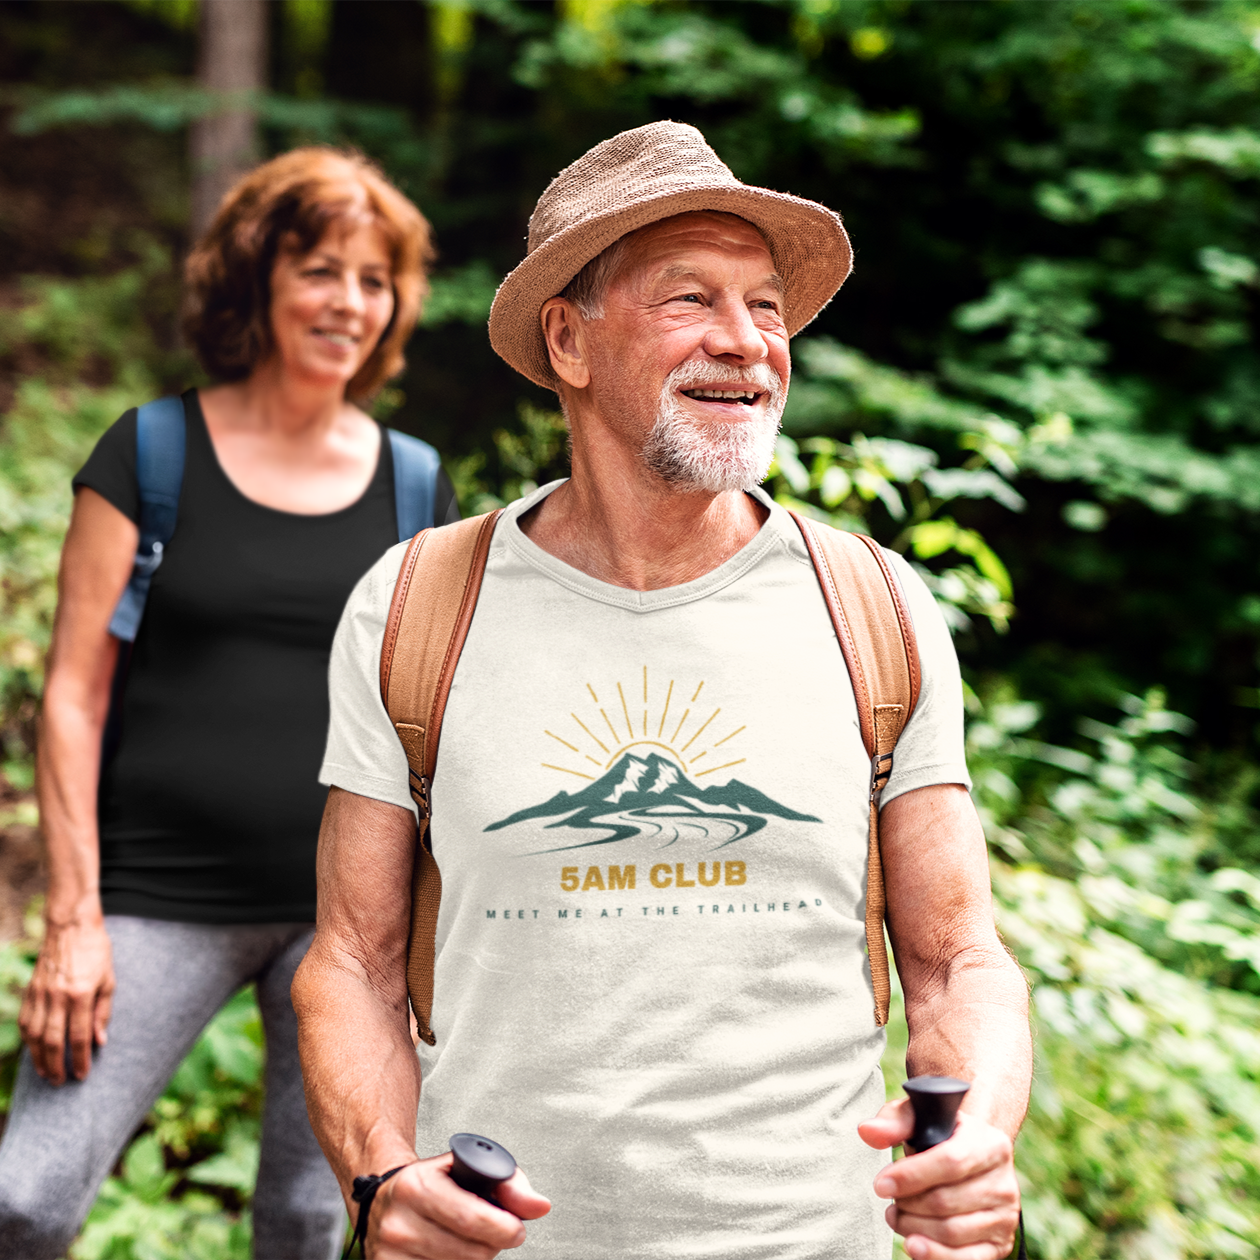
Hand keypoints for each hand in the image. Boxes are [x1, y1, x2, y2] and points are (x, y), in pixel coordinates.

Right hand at [19, 917, 115, 1083]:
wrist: (71, 926)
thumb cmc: (96, 951)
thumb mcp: (109, 979)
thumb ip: (103, 1012)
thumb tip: (99, 1042)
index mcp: (81, 994)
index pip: (79, 1036)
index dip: (81, 1059)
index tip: (82, 1075)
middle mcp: (58, 997)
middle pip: (54, 1042)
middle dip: (57, 1066)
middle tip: (61, 1082)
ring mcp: (41, 994)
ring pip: (36, 1036)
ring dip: (39, 1059)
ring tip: (46, 1074)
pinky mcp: (30, 991)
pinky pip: (26, 1022)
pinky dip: (29, 1041)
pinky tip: (34, 1051)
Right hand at [369, 1152, 550, 1258]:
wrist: (384, 1201)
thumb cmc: (433, 1184)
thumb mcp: (466, 1168)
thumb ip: (509, 1184)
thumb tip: (540, 1206)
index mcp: (417, 1186)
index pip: (472, 1219)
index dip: (504, 1228)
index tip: (516, 1229)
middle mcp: (399, 1224)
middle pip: (472, 1253)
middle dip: (493, 1244)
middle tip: (493, 1232)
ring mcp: (391, 1256)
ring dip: (476, 1259)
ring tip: (468, 1239)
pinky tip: (451, 1252)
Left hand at [860, 1098, 1019, 1259]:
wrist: (971, 1158)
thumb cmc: (940, 1135)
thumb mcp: (919, 1117)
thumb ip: (894, 1121)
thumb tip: (867, 1132)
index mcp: (991, 1144)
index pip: (950, 1162)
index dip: (911, 1176)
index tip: (880, 1184)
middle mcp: (1004, 1182)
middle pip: (946, 1202)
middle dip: (907, 1204)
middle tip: (890, 1200)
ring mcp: (1005, 1216)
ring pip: (952, 1232)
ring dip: (914, 1228)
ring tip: (896, 1216)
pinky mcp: (1000, 1244)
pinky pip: (967, 1259)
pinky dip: (935, 1255)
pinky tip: (913, 1244)